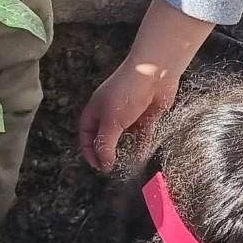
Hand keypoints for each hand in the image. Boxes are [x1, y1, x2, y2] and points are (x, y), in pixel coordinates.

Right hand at [80, 0, 215, 169]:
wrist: (156, 73)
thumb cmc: (128, 90)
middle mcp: (111, 112)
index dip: (89, 150)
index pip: (87, 134)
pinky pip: (142, 135)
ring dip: (125, 151)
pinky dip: (141, 145)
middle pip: (105, 137)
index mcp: (96, 110)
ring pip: (124, 138)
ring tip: (127, 166)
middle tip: (112, 169)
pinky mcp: (146, 116)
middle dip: (107, 153)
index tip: (97, 165)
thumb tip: (104, 164)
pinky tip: (142, 156)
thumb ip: (106, 144)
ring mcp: (129, 114)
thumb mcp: (111, 121)